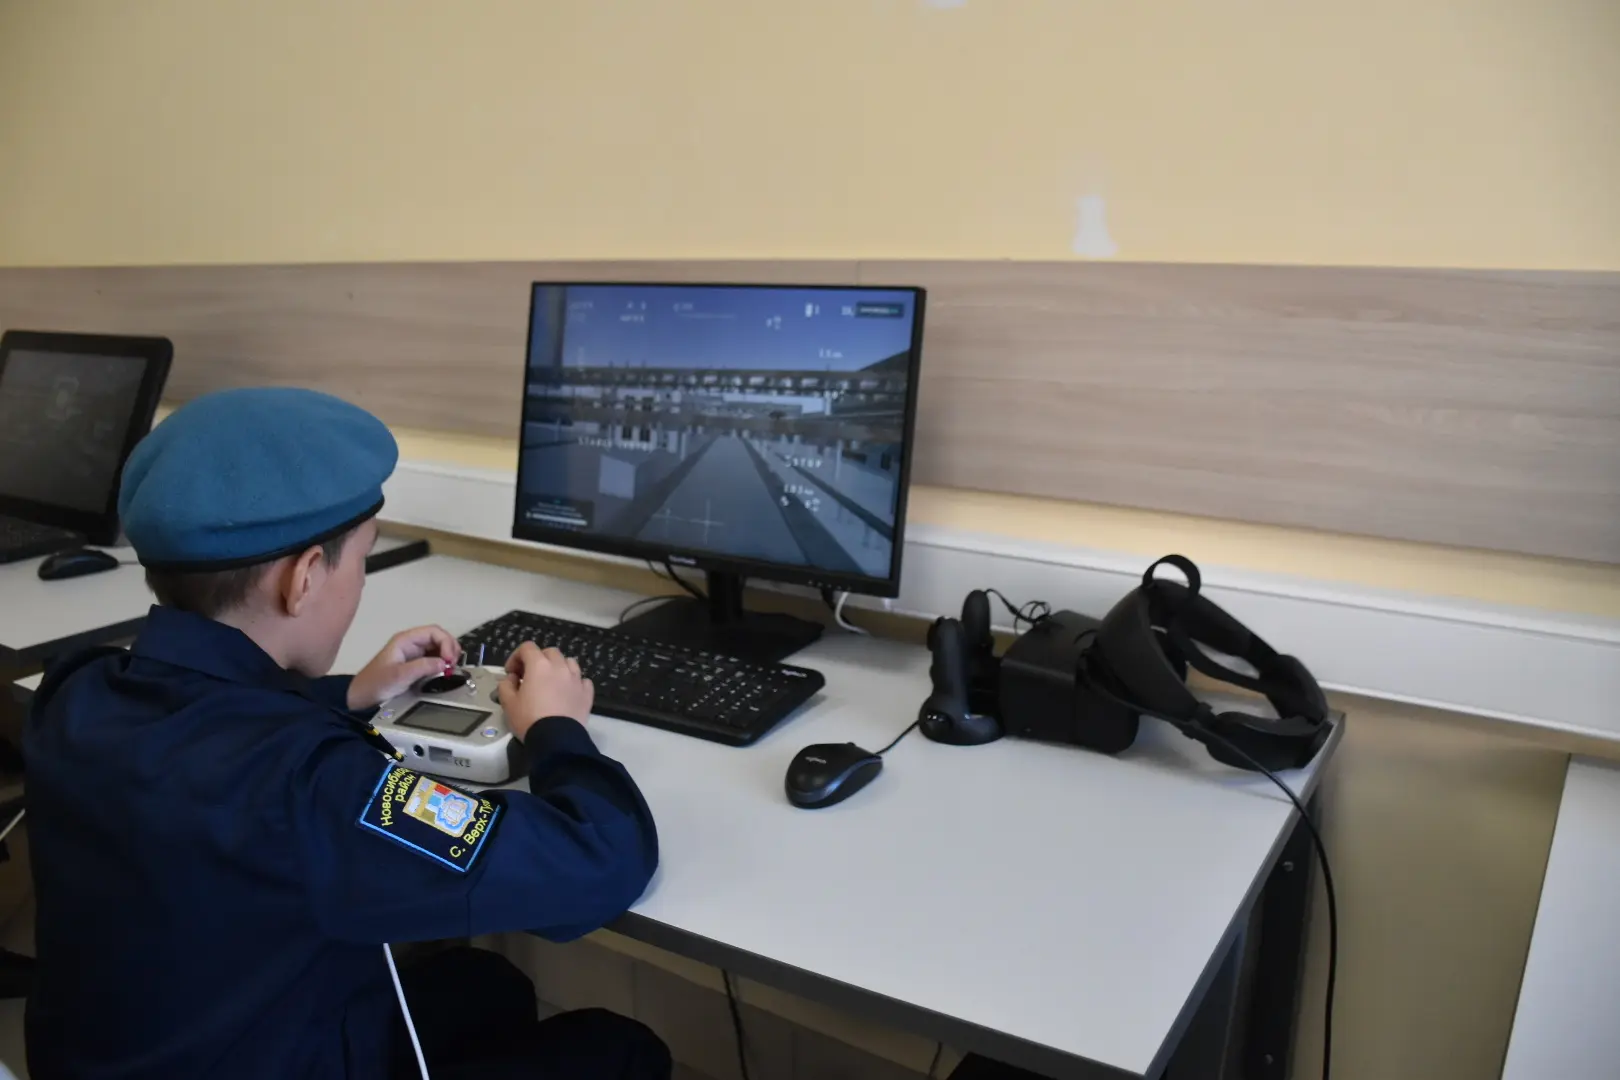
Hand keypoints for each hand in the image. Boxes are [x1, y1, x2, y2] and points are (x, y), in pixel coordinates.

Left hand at [347, 626, 461, 710]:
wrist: (362, 696)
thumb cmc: (377, 683)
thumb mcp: (400, 675)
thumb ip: (423, 667)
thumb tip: (444, 663)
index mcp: (405, 640)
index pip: (433, 632)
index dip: (446, 642)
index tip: (450, 659)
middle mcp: (411, 643)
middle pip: (439, 637)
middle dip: (450, 648)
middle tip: (453, 664)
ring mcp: (414, 653)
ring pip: (439, 647)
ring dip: (448, 655)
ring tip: (450, 668)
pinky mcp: (416, 664)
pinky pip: (435, 658)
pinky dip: (443, 663)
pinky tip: (444, 671)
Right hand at [498, 643, 593, 739]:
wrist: (556, 740)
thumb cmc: (529, 719)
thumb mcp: (508, 703)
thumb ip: (506, 685)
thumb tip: (511, 679)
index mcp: (539, 665)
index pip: (527, 648)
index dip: (516, 657)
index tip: (511, 673)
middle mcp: (560, 667)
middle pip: (549, 652)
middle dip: (537, 660)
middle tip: (529, 677)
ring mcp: (576, 679)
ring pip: (568, 662)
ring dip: (558, 667)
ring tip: (550, 682)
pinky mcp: (587, 693)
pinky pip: (582, 680)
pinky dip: (574, 682)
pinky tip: (567, 692)